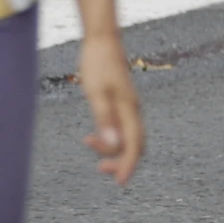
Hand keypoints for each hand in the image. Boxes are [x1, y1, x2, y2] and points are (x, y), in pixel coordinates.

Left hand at [77, 34, 143, 183]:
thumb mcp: (96, 92)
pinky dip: (109, 137)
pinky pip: (120, 127)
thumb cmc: (97, 64)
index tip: (119, 182)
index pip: (134, 144)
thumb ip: (104, 119)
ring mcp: (128, 107)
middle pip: (135, 144)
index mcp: (129, 109)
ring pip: (127, 137)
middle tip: (98, 168)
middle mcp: (133, 110)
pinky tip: (93, 135)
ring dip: (111, 148)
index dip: (128, 164)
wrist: (102, 41)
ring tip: (88, 142)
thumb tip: (112, 143)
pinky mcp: (121, 103)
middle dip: (120, 160)